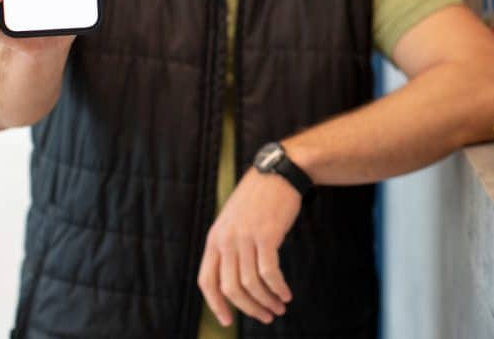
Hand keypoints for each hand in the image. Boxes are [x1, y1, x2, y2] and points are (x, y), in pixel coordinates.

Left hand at [198, 167, 300, 326]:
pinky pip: (270, 272)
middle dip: (248, 308)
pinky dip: (278, 288)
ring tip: (278, 308)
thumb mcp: (233, 220)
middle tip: (265, 317)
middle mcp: (226, 240)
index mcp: (214, 238)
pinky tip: (286, 294)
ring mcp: (245, 237)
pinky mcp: (267, 235)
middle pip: (230, 288)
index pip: (206, 281)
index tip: (228, 321)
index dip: (216, 305)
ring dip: (266, 301)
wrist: (278, 172)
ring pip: (251, 284)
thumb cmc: (258, 198)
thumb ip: (229, 245)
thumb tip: (235, 279)